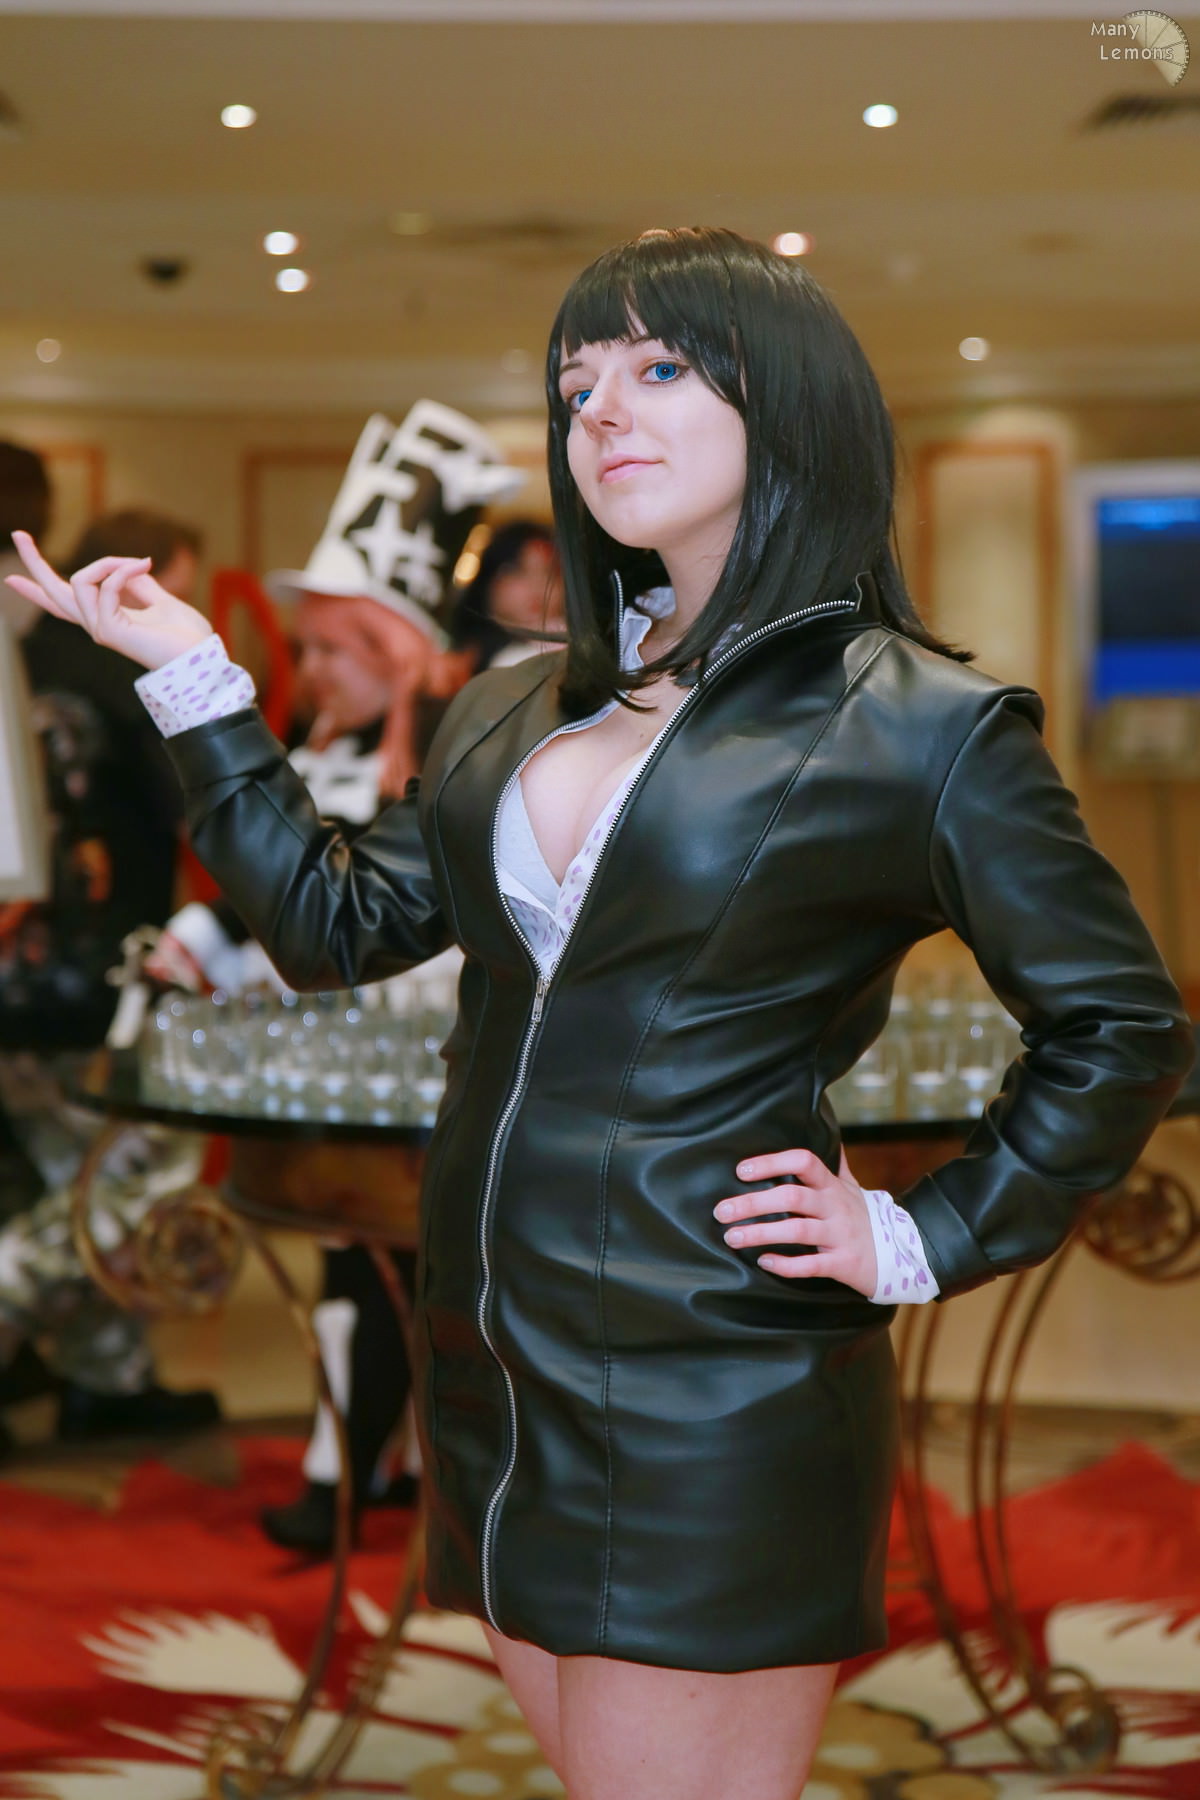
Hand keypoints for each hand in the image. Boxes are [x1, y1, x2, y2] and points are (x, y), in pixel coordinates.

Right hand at [5, 529, 211, 669]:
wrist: (201, 659)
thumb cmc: (187, 637)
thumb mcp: (163, 601)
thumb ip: (141, 584)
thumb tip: (127, 565)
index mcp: (106, 618)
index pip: (64, 603)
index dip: (37, 589)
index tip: (11, 578)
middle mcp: (97, 624)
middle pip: (53, 593)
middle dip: (34, 563)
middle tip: (18, 534)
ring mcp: (100, 629)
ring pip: (78, 581)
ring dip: (110, 562)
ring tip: (141, 563)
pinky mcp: (109, 631)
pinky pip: (106, 586)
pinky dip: (125, 570)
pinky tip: (145, 564)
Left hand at [713, 1146, 877, 1295]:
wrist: (903, 1255)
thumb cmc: (867, 1219)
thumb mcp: (854, 1187)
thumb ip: (837, 1165)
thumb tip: (829, 1135)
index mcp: (833, 1186)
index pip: (804, 1161)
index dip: (772, 1162)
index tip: (741, 1171)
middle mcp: (836, 1206)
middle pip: (792, 1196)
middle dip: (754, 1202)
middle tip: (722, 1211)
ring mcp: (841, 1235)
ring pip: (798, 1230)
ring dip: (761, 1233)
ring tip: (732, 1237)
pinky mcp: (844, 1263)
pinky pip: (812, 1265)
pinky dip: (787, 1264)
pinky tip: (764, 1262)